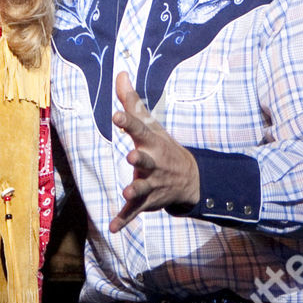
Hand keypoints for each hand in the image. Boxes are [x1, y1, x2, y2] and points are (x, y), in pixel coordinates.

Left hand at [108, 72, 199, 233]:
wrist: (189, 178)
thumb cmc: (162, 146)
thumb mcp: (150, 124)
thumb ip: (131, 101)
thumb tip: (120, 74)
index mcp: (152, 143)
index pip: (140, 130)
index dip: (129, 122)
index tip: (118, 114)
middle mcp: (153, 164)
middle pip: (146, 161)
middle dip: (140, 159)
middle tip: (132, 156)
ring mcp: (151, 184)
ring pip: (142, 188)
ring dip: (135, 191)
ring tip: (126, 193)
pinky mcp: (146, 202)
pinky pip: (134, 213)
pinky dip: (124, 221)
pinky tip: (113, 229)